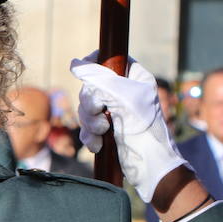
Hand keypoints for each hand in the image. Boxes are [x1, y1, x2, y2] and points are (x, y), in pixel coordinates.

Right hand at [71, 52, 189, 202]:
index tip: (85, 75)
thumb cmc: (143, 126)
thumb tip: (74, 63)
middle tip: (101, 112)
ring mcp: (113, 111)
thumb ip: (98, 77)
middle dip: (91, 104)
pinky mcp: (105, 130)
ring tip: (103, 132)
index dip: (93, 64)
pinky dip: (89, 136)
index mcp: (133, 77)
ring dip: (90, 122)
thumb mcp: (122, 95)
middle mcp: (122, 92)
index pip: (107, 59)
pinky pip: (86, 127)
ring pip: (85, 108)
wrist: (148, 162)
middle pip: (90, 86)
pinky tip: (99, 144)